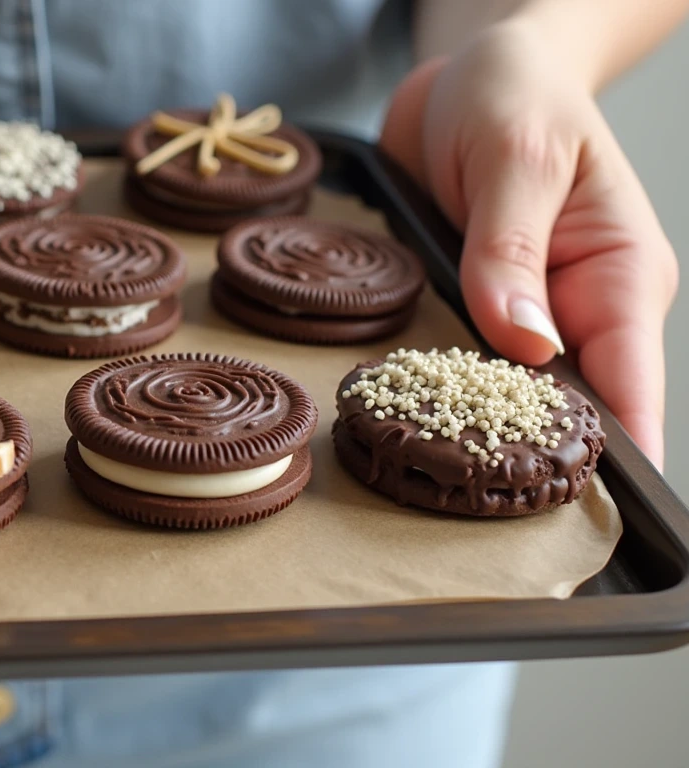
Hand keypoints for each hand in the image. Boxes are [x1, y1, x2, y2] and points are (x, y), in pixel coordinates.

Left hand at [380, 20, 678, 468]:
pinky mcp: (477, 306)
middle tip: (472, 497)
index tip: (581, 508)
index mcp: (621, 274)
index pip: (632, 384)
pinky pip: (461, 362)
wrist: (472, 68)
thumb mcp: (515, 159)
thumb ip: (511, 250)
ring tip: (430, 463)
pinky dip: (437, 385)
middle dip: (529, 452)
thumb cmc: (517, 95)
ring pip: (510, 394)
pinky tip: (404, 410)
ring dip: (473, 421)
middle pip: (571, 408)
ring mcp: (527, 311)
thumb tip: (525, 342)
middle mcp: (580, 305)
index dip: (613, 451)